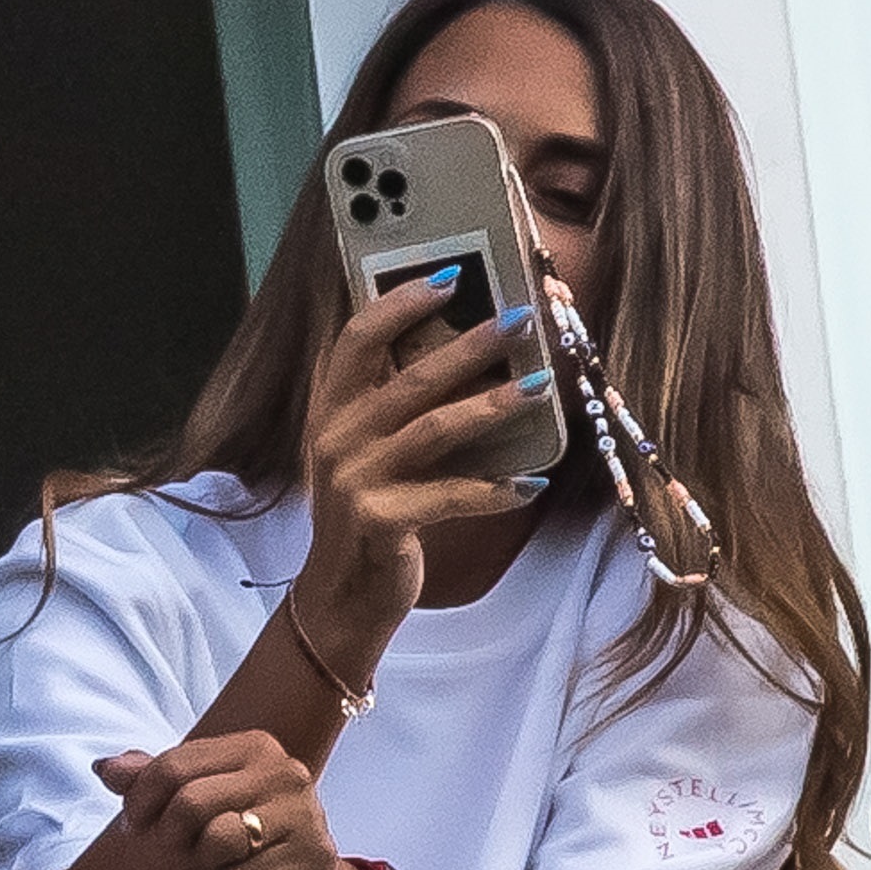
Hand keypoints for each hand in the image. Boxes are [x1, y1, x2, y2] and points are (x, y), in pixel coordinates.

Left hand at [49, 727, 351, 869]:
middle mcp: (284, 772)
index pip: (173, 765)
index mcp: (253, 746)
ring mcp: (304, 814)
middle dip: (170, 833)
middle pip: (191, 802)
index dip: (139, 799)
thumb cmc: (238, 833)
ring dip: (207, 860)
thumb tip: (103, 768)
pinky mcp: (312, 858)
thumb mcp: (194, 797)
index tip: (133, 824)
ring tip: (222, 860)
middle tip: (177, 848)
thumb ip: (149, 778)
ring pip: (220, 839)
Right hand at [289, 270, 548, 668]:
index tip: (451, 275)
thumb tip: (462, 350)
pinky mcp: (382, 521)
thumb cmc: (368, 510)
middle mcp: (336, 438)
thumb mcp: (366, 451)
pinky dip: (495, 489)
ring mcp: (356, 481)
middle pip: (409, 377)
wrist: (341, 594)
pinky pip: (451, 496)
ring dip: (494, 405)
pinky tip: (530, 482)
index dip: (401, 302)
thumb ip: (394, 406)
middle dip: (470, 344)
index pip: (358, 339)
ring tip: (540, 386)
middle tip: (519, 319)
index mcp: (330, 410)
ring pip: (436, 428)